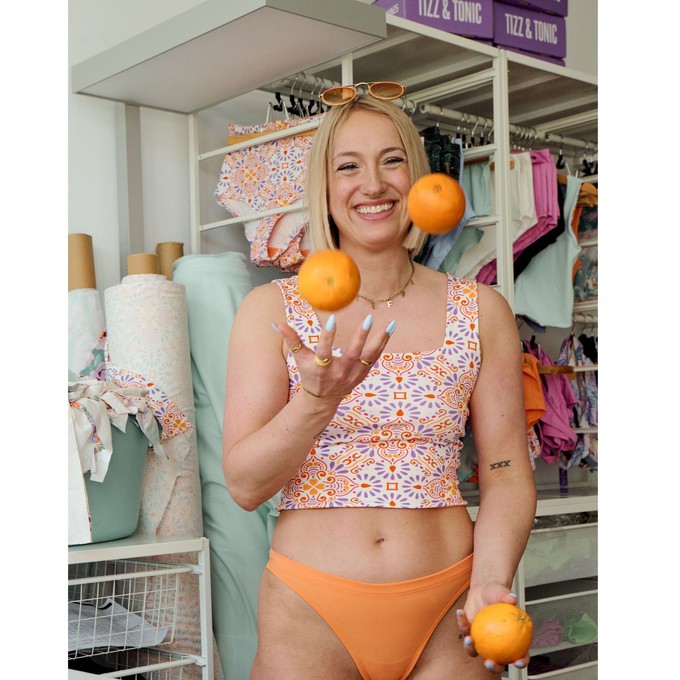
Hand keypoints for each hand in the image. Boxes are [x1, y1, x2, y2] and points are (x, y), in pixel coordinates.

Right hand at [273, 313, 395, 398]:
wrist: (323, 399)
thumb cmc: (310, 374)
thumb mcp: (300, 359)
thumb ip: (292, 340)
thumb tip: (277, 323)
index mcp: (322, 368)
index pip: (324, 351)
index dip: (327, 336)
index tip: (331, 319)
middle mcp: (339, 372)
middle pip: (352, 354)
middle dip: (360, 337)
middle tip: (368, 318)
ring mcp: (353, 374)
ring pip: (369, 356)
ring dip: (381, 340)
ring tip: (391, 324)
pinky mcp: (363, 374)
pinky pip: (375, 357)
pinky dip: (382, 344)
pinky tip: (389, 330)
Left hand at [456, 585, 528, 673]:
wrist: (484, 590)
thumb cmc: (497, 594)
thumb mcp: (503, 593)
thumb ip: (507, 596)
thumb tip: (512, 598)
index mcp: (511, 639)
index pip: (521, 654)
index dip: (521, 662)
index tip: (518, 662)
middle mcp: (496, 644)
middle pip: (497, 662)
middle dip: (493, 667)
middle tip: (489, 663)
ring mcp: (481, 641)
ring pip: (475, 651)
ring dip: (471, 648)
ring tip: (469, 639)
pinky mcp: (469, 632)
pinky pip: (464, 630)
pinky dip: (462, 622)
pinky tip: (461, 613)